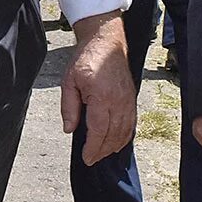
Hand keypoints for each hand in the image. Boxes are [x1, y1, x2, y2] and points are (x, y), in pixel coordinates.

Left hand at [60, 10, 134, 164]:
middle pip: (113, 135)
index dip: (93, 148)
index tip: (87, 158)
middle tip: (91, 159)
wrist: (106, 42)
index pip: (98, 130)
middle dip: (102, 151)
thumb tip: (69, 129)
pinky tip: (116, 142)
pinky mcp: (132, 99)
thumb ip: (69, 107)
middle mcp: (118, 101)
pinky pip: (131, 123)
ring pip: (124, 132)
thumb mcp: (69, 81)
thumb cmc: (86, 59)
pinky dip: (124, 136)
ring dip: (113, 146)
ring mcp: (128, 101)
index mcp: (101, 97)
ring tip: (101, 153)